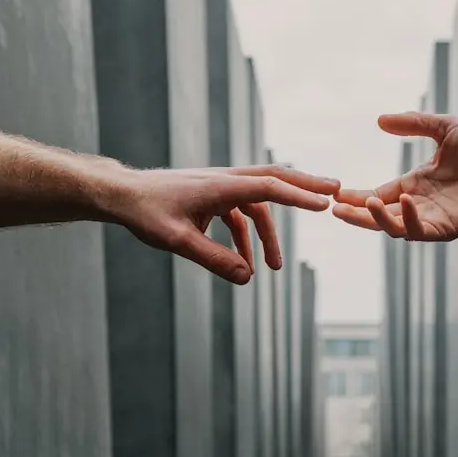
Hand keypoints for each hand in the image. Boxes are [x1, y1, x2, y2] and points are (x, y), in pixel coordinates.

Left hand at [109, 165, 339, 283]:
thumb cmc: (146, 213)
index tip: (325, 203)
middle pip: (275, 178)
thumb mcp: (178, 241)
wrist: (122, 195)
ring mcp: (220, 187)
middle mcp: (226, 180)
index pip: (269, 187)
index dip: (299, 195)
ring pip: (259, 202)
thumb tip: (248, 278)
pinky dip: (247, 237)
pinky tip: (244, 263)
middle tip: (336, 190)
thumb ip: (214, 260)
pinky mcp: (213, 197)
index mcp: (221, 186)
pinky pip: (240, 214)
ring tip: (276, 268)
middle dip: (306, 186)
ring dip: (270, 233)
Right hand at [333, 112, 457, 240]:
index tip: (336, 193)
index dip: (356, 196)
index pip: (378, 195)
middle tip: (335, 208)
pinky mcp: (446, 228)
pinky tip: (403, 202)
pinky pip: (420, 231)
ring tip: (364, 203)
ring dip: (376, 218)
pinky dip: (408, 219)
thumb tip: (379, 120)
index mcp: (414, 185)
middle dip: (356, 214)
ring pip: (394, 227)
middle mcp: (418, 205)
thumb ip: (412, 123)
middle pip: (378, 215)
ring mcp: (431, 219)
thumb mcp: (442, 127)